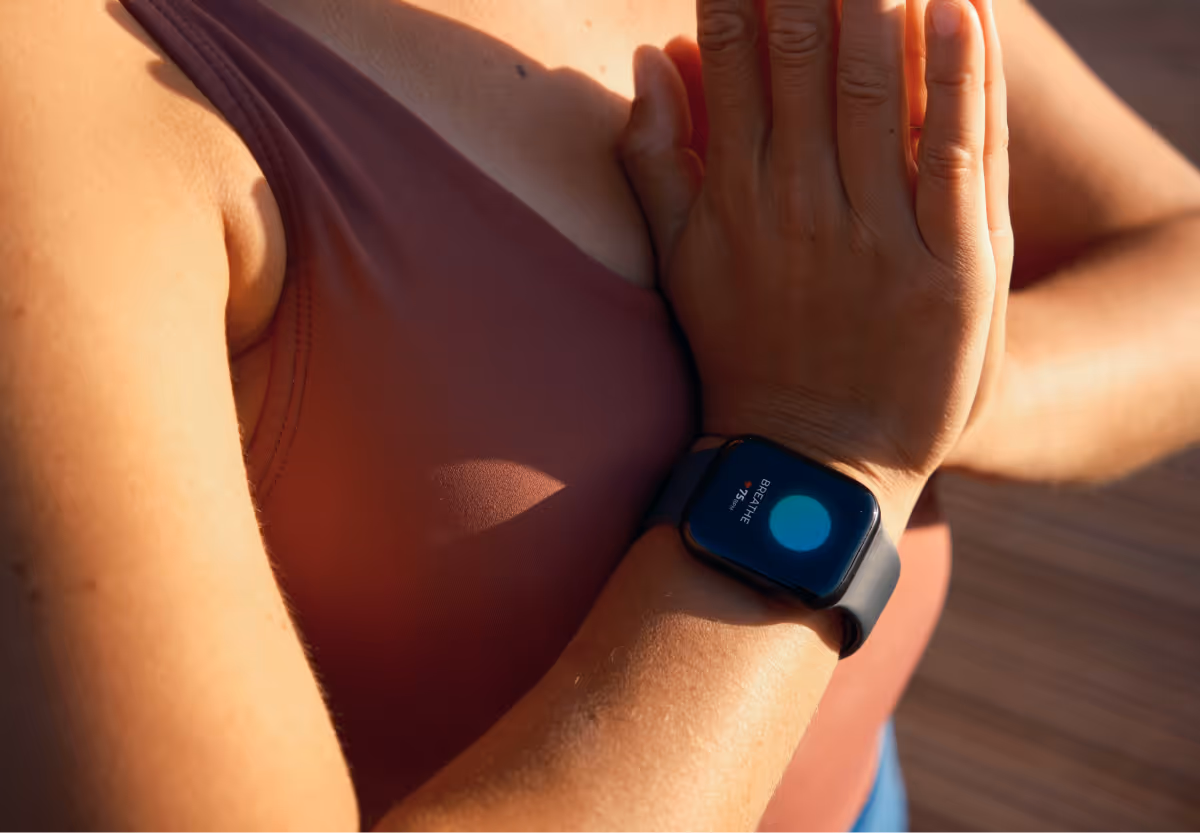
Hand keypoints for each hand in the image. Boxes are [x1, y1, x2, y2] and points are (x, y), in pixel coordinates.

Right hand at [619, 0, 1010, 533]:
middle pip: (803, 52)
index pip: (729, 56)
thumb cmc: (744, 353)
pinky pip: (956, 151)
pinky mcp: (949, 265)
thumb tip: (647, 57)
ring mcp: (875, 232)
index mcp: (733, 193)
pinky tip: (957, 8)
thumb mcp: (680, 262)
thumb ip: (655, 160)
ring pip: (878, 85)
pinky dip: (958, 75)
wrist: (813, 459)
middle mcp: (798, 200)